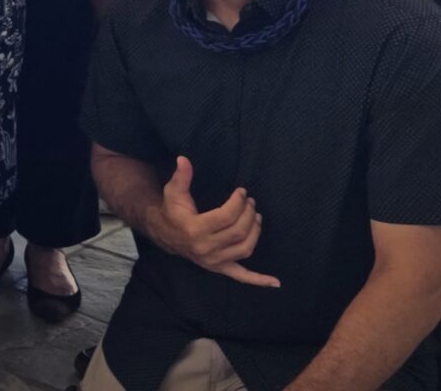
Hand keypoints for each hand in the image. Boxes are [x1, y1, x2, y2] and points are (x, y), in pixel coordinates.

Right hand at [154, 156, 280, 287]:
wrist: (164, 233)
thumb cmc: (172, 210)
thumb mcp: (173, 192)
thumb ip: (181, 176)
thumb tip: (183, 158)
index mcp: (194, 230)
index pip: (225, 217)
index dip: (237, 203)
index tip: (242, 191)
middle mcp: (205, 248)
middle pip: (238, 232)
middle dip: (249, 214)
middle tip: (251, 201)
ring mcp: (213, 261)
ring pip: (244, 249)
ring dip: (255, 232)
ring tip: (257, 216)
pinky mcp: (219, 267)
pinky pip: (241, 276)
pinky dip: (258, 280)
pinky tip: (275, 282)